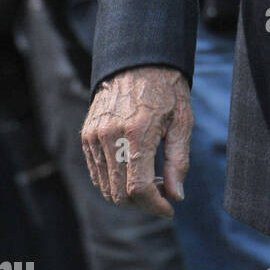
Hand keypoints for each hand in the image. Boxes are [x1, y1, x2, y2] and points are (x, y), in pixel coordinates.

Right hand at [81, 65, 192, 216]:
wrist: (139, 59)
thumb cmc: (166, 89)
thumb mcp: (182, 121)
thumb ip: (178, 161)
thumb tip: (176, 196)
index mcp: (138, 132)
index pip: (139, 188)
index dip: (154, 206)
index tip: (169, 209)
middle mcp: (110, 136)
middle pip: (119, 193)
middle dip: (142, 202)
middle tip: (162, 190)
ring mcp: (94, 135)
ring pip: (105, 186)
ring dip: (127, 193)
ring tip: (150, 177)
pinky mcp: (86, 134)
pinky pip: (96, 171)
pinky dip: (113, 180)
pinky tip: (132, 168)